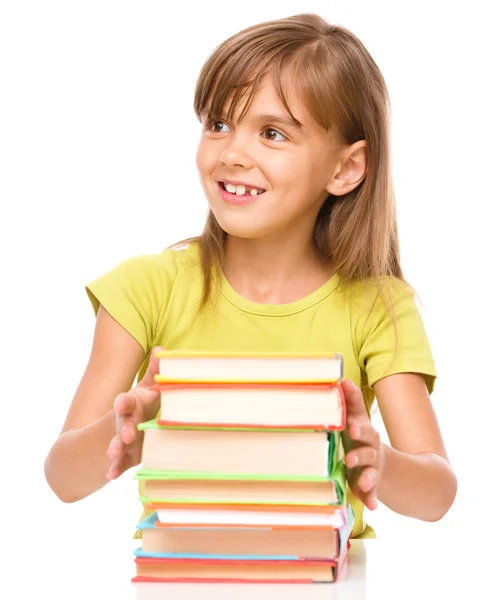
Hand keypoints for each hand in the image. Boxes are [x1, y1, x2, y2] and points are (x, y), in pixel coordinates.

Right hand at [106, 346, 162, 479]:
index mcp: (132, 405)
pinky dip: (114, 469)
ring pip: (117, 444)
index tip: (120, 403)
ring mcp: (122, 441)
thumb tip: (161, 349)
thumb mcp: (145, 390)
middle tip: (128, 434)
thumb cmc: (141, 407)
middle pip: (122, 424)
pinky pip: (118, 464)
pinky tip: (110, 475)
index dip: (123, 403)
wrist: (119, 432)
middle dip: (124, 428)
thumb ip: (154, 373)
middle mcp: (125, 422)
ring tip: (112, 453)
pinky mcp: (124, 458)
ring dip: (115, 448)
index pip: (126, 402)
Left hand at [341, 379, 383, 510]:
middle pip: (369, 450)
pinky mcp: (371, 486)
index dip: (359, 428)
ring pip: (371, 473)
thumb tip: (341, 379)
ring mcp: (373, 469)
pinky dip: (372, 499)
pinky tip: (373, 507)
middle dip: (361, 453)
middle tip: (351, 457)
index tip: (351, 428)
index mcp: (366, 434)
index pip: (364, 429)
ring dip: (367, 478)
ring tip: (363, 483)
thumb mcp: (358, 419)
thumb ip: (351, 402)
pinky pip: (373, 494)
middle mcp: (371, 451)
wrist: (384, 463)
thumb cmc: (361, 436)